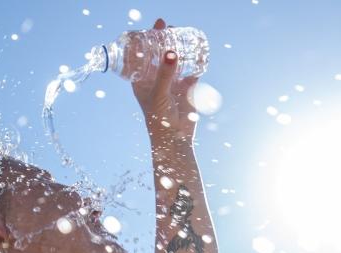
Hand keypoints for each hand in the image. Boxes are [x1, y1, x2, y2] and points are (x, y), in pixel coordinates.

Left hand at [131, 18, 198, 146]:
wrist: (175, 138)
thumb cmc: (159, 119)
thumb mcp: (159, 94)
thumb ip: (165, 73)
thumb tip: (171, 52)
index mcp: (142, 80)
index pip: (142, 55)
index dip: (146, 39)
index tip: (154, 26)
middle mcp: (157, 79)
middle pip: (160, 53)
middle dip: (164, 39)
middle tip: (169, 26)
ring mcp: (173, 82)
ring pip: (176, 59)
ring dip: (179, 46)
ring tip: (182, 33)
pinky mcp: (188, 87)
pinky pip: (192, 68)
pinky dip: (195, 59)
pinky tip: (198, 49)